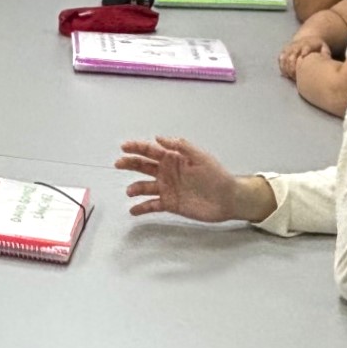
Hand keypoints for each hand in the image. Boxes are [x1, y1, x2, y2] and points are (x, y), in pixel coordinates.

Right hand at [116, 137, 276, 222]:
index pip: (151, 150)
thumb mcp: (200, 156)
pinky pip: (152, 205)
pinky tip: (133, 210)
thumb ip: (180, 146)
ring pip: (144, 186)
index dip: (137, 147)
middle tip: (119, 163)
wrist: (228, 199)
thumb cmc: (216, 175)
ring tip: (130, 191)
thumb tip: (158, 137)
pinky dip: (141, 208)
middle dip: (130, 163)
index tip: (124, 147)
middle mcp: (167, 172)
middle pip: (143, 166)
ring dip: (135, 188)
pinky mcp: (170, 204)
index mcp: (173, 158)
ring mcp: (167, 188)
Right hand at [277, 36, 329, 79]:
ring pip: (285, 58)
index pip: (305, 46)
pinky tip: (286, 74)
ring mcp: (289, 48)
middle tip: (296, 75)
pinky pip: (281, 59)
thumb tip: (325, 61)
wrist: (307, 38)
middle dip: (293, 66)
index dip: (304, 51)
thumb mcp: (323, 47)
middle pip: (292, 54)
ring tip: (291, 76)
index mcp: (308, 43)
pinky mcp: (284, 51)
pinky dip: (282, 67)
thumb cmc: (317, 47)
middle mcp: (297, 45)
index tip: (303, 57)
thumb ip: (325, 54)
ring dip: (287, 68)